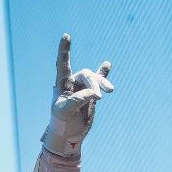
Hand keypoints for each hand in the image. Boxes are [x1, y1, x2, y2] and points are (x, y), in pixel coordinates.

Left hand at [41, 34, 113, 157]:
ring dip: (102, 83)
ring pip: (95, 79)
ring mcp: (82, 88)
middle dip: (94, 84)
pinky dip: (103, 73)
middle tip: (98, 98)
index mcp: (61, 85)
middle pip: (86, 75)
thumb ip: (77, 100)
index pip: (62, 64)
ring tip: (110, 91)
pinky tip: (107, 64)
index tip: (66, 36)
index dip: (64, 50)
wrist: (68, 136)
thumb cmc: (61, 124)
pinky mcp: (91, 94)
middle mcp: (71, 83)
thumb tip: (92, 92)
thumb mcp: (65, 113)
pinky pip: (98, 80)